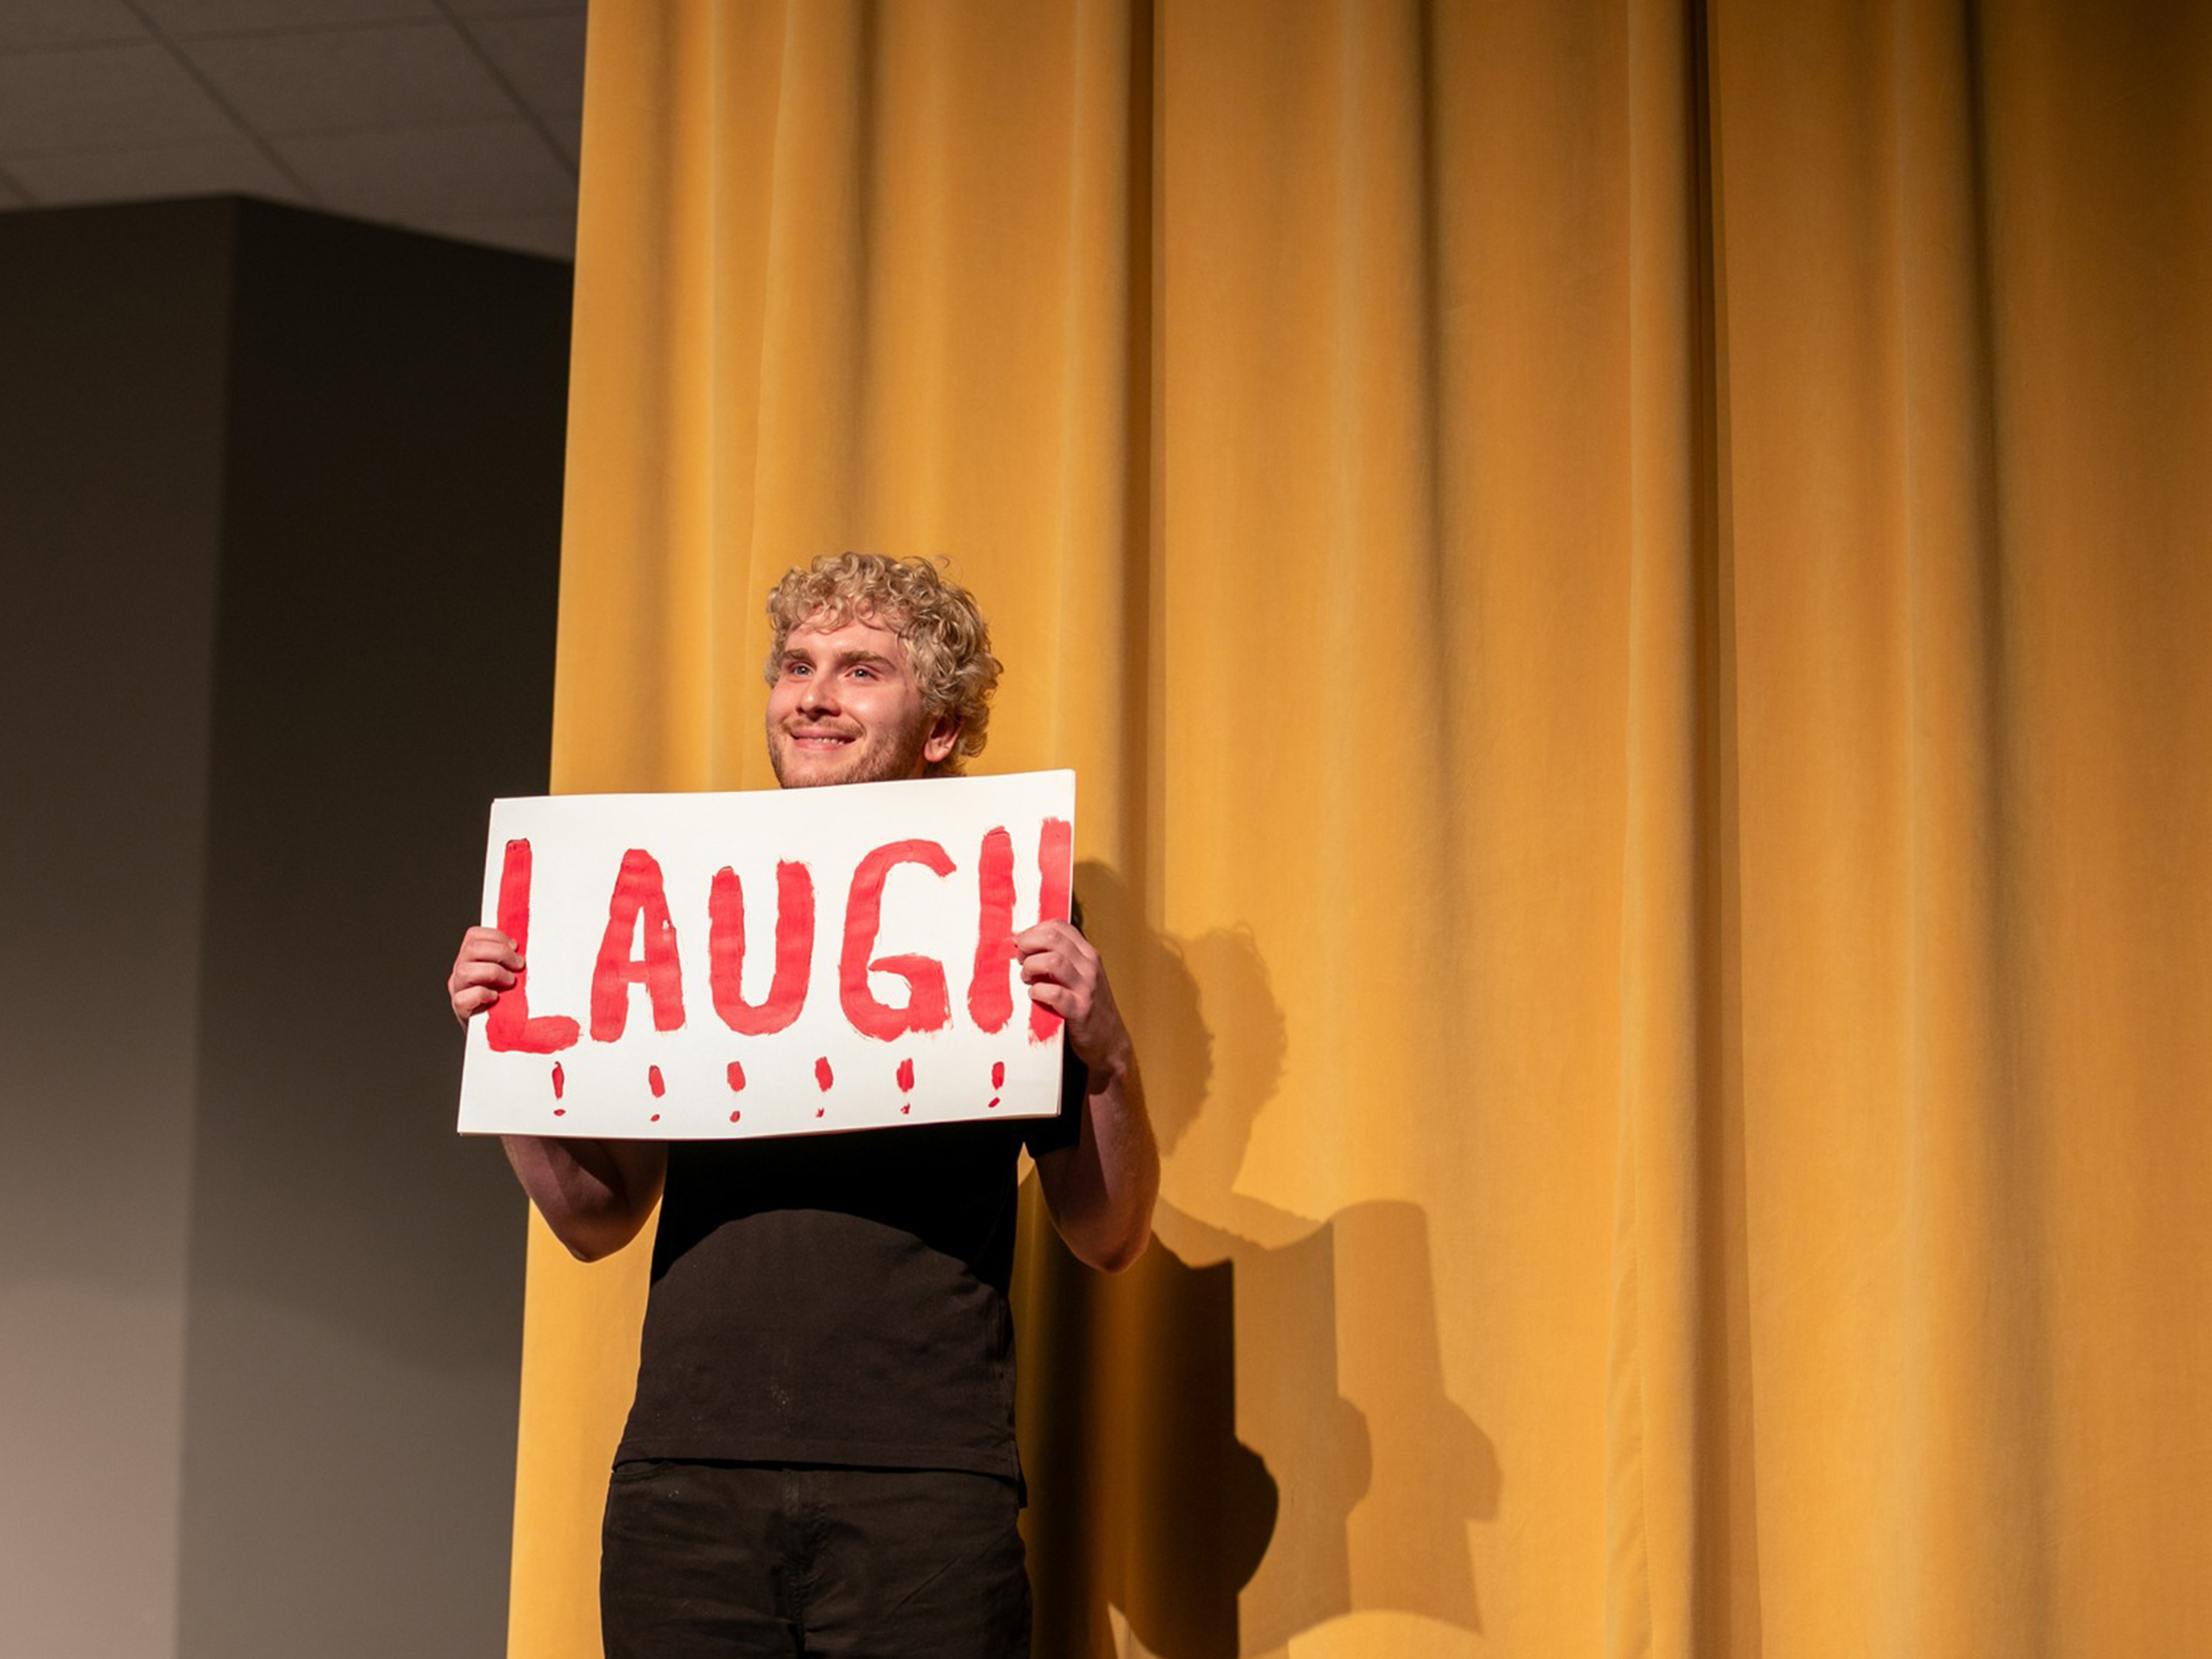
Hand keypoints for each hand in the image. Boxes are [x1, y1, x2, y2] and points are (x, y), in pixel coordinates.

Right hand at [448, 926, 522, 1026]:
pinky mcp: (460, 1008)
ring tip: (510, 983)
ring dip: (494, 972)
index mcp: (470, 958)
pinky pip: (464, 997)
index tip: (515, 947)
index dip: (496, 936)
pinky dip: (483, 994)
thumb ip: (509, 959)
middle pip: (472, 949)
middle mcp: (460, 971)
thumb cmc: (503, 999)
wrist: (493, 1029)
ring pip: (466, 970)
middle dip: (500, 953)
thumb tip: (525, 949)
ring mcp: (458, 989)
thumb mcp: (506, 973)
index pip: (474, 935)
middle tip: (518, 965)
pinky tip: (495, 997)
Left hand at [1015, 920, 1130, 1073]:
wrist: (1109, 1040)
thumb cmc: (1088, 1006)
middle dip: (1028, 944)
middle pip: (1052, 938)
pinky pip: (1054, 993)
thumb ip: (1060, 958)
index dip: (1034, 930)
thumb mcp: (1080, 975)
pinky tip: (1035, 995)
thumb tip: (1023, 940)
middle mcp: (1089, 966)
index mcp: (1088, 954)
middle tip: (1021, 959)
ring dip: (1031, 967)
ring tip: (1027, 978)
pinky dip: (1038, 992)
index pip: (1059, 926)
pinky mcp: (1080, 1010)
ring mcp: (1086, 988)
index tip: (1022, 943)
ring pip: (1052, 960)